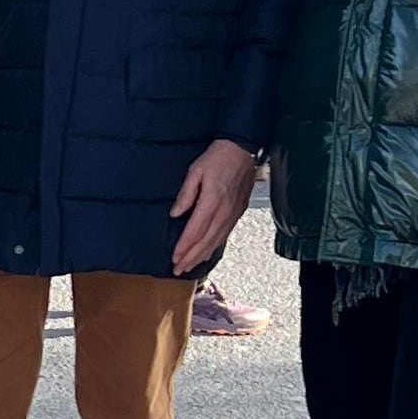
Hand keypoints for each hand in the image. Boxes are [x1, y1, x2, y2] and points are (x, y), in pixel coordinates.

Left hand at [169, 138, 260, 275]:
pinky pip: (225, 234)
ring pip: (216, 240)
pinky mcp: (238, 212)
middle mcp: (225, 211)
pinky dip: (214, 246)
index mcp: (213, 201)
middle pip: (206, 240)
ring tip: (189, 266)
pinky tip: (206, 252)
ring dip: (202, 255)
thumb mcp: (195, 171)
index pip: (196, 230)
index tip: (174, 258)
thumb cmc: (218, 157)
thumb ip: (186, 194)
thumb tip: (175, 213)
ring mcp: (233, 213)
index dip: (184, 246)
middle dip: (191, 257)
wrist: (243, 149)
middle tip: (178, 269)